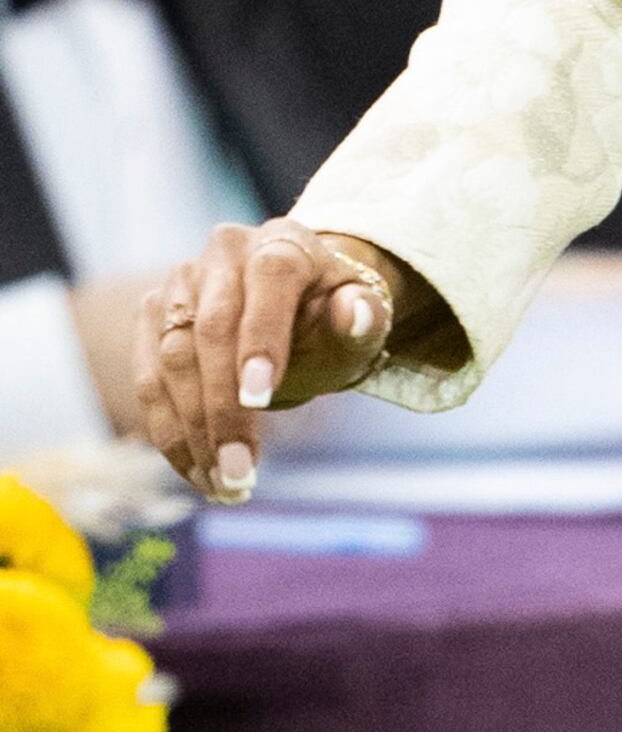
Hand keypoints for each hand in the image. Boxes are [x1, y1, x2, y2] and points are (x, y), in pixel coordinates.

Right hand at [134, 219, 410, 502]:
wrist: (294, 306)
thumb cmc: (332, 318)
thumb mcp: (359, 319)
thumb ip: (363, 317)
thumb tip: (356, 314)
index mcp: (280, 244)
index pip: (268, 282)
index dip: (261, 340)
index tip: (261, 400)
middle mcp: (222, 253)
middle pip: (210, 332)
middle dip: (222, 410)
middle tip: (240, 474)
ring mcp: (180, 283)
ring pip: (172, 360)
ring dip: (191, 432)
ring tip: (223, 486)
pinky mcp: (152, 316)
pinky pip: (149, 378)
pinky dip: (169, 430)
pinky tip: (196, 472)